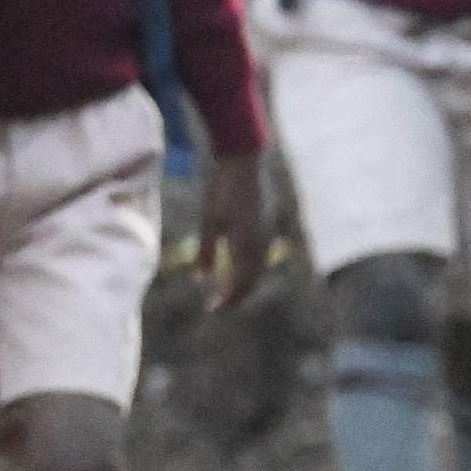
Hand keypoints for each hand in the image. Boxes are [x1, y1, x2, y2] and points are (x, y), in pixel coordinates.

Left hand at [197, 151, 273, 310]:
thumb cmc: (221, 190)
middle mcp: (263, 243)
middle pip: (253, 279)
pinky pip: (262, 253)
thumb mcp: (208, 221)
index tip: (212, 310)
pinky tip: (239, 263)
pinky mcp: (270, 223)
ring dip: (246, 281)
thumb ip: (206, 252)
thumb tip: (200, 279)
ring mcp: (270, 232)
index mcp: (247, 245)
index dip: (227, 300)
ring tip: (228, 288)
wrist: (244, 160)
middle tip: (219, 305)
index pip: (240, 284)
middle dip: (237, 295)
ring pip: (259, 267)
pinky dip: (251, 265)